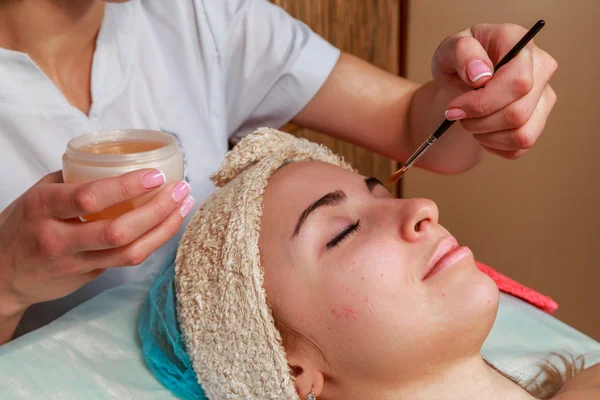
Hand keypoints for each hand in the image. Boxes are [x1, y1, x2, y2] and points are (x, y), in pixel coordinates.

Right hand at [0, 170, 194, 317]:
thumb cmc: (23, 224)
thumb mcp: (38, 194)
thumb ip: (74, 179)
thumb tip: (119, 161)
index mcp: (44, 207)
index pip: (90, 198)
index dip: (127, 187)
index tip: (157, 174)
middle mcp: (58, 238)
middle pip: (118, 230)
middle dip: (157, 210)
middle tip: (181, 190)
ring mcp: (74, 262)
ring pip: (128, 252)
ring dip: (163, 229)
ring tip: (183, 207)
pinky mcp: (87, 277)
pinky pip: (126, 260)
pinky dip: (152, 242)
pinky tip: (168, 225)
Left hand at [431, 23, 557, 158]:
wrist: (463, 78)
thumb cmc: (458, 61)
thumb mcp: (448, 50)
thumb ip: (462, 53)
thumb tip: (480, 74)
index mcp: (521, 42)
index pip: (519, 82)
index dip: (483, 102)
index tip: (454, 108)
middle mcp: (541, 68)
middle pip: (518, 113)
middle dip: (479, 122)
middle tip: (456, 115)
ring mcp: (544, 95)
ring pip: (522, 135)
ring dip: (486, 135)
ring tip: (469, 121)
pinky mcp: (540, 119)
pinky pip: (520, 146)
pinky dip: (494, 145)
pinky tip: (482, 130)